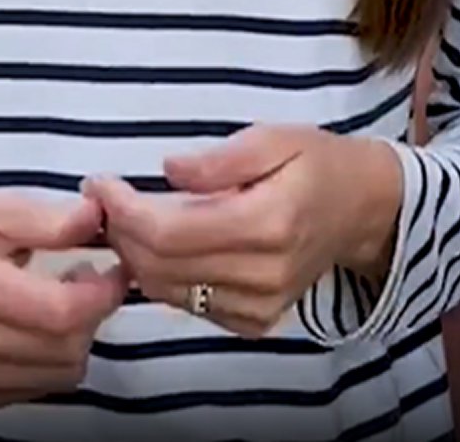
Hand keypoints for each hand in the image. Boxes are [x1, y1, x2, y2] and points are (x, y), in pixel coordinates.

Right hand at [0, 193, 127, 417]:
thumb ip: (46, 218)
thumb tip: (95, 219)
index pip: (59, 312)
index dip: (102, 294)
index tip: (115, 272)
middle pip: (63, 349)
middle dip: (94, 315)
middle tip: (89, 281)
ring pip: (55, 377)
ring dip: (77, 341)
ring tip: (64, 302)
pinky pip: (32, 392)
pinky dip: (48, 364)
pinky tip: (38, 329)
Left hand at [85, 125, 403, 337]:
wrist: (359, 208)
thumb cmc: (316, 163)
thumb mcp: (275, 137)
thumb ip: (221, 158)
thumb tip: (169, 171)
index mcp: (269, 222)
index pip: (172, 231)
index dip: (125, 211)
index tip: (100, 185)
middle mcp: (264, 273)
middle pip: (162, 266)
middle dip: (121, 233)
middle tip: (105, 200)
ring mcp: (260, 305)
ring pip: (168, 292)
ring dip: (135, 257)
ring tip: (124, 219)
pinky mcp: (254, 322)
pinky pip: (189, 307)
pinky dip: (163, 278)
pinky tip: (161, 246)